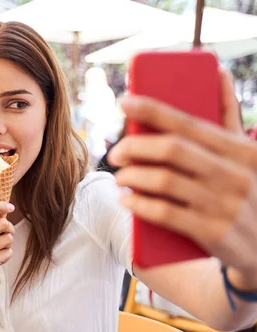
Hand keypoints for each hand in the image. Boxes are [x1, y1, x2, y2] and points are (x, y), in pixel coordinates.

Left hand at [109, 70, 256, 271]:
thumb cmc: (245, 194)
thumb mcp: (246, 157)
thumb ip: (230, 117)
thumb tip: (219, 71)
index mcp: (243, 150)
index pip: (190, 123)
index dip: (153, 109)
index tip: (124, 102)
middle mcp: (237, 175)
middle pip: (171, 149)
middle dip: (134, 146)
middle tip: (115, 153)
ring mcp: (226, 205)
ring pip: (164, 180)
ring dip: (132, 176)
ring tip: (120, 176)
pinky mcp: (214, 233)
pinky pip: (164, 212)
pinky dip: (138, 203)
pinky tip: (126, 200)